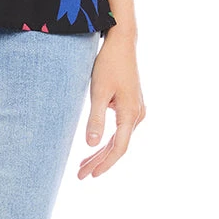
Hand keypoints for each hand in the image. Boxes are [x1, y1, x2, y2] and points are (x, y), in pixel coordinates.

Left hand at [77, 31, 144, 178]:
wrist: (122, 42)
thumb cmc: (108, 64)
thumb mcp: (98, 91)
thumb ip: (96, 118)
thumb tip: (91, 145)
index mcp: (130, 113)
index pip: (119, 148)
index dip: (104, 163)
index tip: (90, 176)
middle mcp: (137, 115)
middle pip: (118, 146)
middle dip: (99, 161)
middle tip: (81, 175)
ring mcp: (136, 110)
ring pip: (119, 138)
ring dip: (102, 152)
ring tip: (84, 165)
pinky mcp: (131, 105)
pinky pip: (120, 129)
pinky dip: (107, 139)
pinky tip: (95, 145)